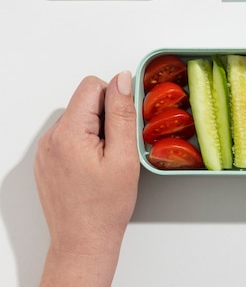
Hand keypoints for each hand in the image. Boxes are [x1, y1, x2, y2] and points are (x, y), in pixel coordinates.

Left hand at [34, 72, 138, 286]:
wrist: (84, 241)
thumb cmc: (104, 207)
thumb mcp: (123, 156)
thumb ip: (122, 113)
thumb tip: (122, 79)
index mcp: (67, 133)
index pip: (92, 86)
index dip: (114, 100)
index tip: (122, 126)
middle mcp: (50, 138)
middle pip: (84, 102)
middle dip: (106, 118)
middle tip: (116, 150)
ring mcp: (46, 151)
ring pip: (78, 120)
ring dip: (97, 132)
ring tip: (105, 162)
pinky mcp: (47, 161)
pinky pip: (70, 137)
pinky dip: (86, 145)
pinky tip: (94, 169)